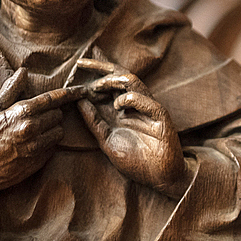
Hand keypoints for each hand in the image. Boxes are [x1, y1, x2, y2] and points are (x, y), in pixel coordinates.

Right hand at [0, 68, 85, 197]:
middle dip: (50, 115)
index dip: (71, 93)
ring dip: (51, 130)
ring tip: (34, 133)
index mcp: (22, 113)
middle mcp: (32, 128)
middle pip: (58, 115)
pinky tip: (32, 146)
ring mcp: (37, 146)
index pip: (53, 99)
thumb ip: (11, 90)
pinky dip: (48, 144)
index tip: (83, 91)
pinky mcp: (39, 161)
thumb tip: (24, 71)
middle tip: (34, 119)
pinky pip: (54, 147)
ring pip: (59, 131)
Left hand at [76, 59, 190, 197]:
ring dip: (114, 80)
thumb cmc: (135, 161)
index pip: (110, 83)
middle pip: (120, 77)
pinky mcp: (162, 118)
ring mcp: (149, 109)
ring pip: (133, 83)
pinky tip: (118, 105)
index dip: (98, 70)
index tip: (81, 62)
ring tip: (98, 84)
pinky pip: (147, 101)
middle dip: (102, 67)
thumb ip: (94, 122)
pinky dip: (131, 99)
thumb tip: (79, 102)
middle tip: (83, 62)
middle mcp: (136, 105)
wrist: (159, 178)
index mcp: (123, 109)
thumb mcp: (106, 141)